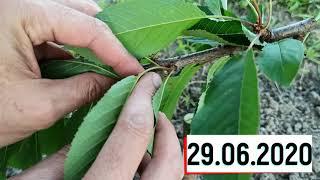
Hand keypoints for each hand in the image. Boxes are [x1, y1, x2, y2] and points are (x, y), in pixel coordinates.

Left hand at [0, 0, 142, 145]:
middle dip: (106, 39)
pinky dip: (72, 51)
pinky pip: (53, 34)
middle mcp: (19, 3)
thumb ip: (84, 91)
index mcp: (21, 11)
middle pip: (79, 12)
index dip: (117, 51)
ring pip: (67, 21)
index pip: (86, 26)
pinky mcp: (14, 30)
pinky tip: (83, 70)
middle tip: (124, 64)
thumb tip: (114, 83)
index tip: (135, 71)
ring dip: (90, 45)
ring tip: (109, 67)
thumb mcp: (38, 106)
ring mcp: (16, 15)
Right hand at [10, 73, 183, 179]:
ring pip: (175, 178)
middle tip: (153, 114)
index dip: (141, 100)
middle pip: (167, 159)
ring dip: (166, 152)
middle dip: (165, 130)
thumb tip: (93, 129)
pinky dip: (164, 173)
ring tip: (147, 142)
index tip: (147, 82)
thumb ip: (67, 156)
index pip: (132, 133)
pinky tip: (144, 167)